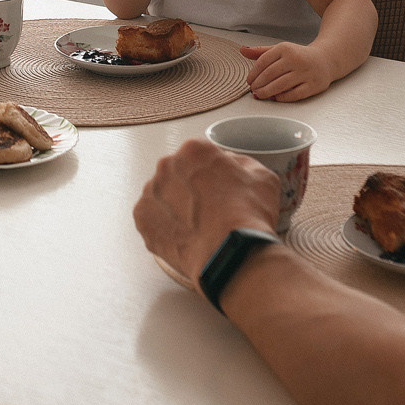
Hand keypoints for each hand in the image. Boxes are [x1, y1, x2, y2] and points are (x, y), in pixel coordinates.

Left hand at [134, 138, 283, 285]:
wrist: (230, 254)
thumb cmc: (246, 216)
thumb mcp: (262, 176)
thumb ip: (241, 163)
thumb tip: (231, 164)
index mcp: (194, 150)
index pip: (200, 157)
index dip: (212, 175)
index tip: (218, 189)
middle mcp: (167, 166)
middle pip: (178, 174)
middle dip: (190, 189)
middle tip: (208, 211)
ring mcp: (151, 192)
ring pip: (163, 197)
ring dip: (176, 208)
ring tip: (198, 227)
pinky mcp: (142, 219)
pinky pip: (152, 220)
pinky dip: (165, 227)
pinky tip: (185, 237)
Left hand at [240, 41, 332, 100]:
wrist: (325, 60)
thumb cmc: (299, 56)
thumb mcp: (280, 50)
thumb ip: (260, 51)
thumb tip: (242, 50)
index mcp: (285, 48)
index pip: (263, 61)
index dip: (253, 73)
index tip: (249, 81)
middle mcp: (296, 59)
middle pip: (270, 74)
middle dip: (258, 84)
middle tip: (253, 90)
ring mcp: (305, 73)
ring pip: (281, 85)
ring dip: (267, 92)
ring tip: (259, 95)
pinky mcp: (313, 85)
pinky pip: (295, 94)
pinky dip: (282, 97)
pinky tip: (275, 98)